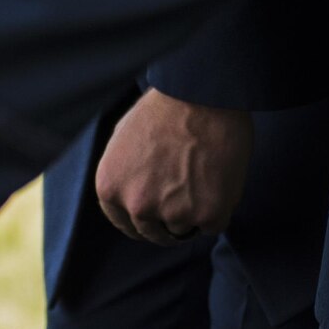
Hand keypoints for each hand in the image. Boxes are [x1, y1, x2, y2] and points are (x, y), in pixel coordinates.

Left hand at [95, 88, 252, 245]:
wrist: (201, 95)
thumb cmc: (163, 110)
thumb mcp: (121, 139)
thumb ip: (122, 174)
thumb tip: (127, 198)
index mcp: (110, 187)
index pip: (125, 224)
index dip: (143, 222)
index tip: (156, 217)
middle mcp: (137, 206)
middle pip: (154, 233)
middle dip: (168, 221)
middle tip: (184, 199)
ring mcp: (173, 213)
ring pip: (185, 229)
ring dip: (194, 212)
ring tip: (202, 177)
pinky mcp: (208, 214)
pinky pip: (213, 226)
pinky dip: (218, 209)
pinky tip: (218, 180)